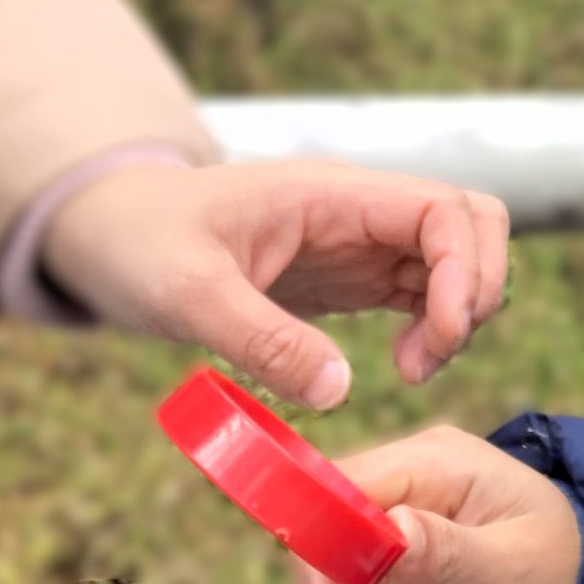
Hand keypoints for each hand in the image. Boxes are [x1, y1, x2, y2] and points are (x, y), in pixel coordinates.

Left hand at [42, 159, 510, 409]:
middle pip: (472, 225)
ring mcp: (360, 241)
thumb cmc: (138, 245)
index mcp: (331, 193)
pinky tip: (400, 366)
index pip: (445, 209)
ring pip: (456, 261)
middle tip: (429, 359)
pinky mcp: (351, 276)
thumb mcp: (187, 295)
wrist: (106, 233)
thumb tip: (341, 390)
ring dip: (458, 316)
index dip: (466, 272)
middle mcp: (358, 211)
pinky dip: (434, 329)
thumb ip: (262, 340)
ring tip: (411, 370)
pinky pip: (425, 291)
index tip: (439, 339)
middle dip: (477, 291)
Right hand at [302, 426, 583, 583]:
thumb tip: (392, 531)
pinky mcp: (390, 550)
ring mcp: (394, 514)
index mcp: (434, 460)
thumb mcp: (509, 565)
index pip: (343, 485)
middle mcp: (405, 477)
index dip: (322, 542)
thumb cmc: (556, 565)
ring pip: (338, 573)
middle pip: (328, 534)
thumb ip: (447, 550)